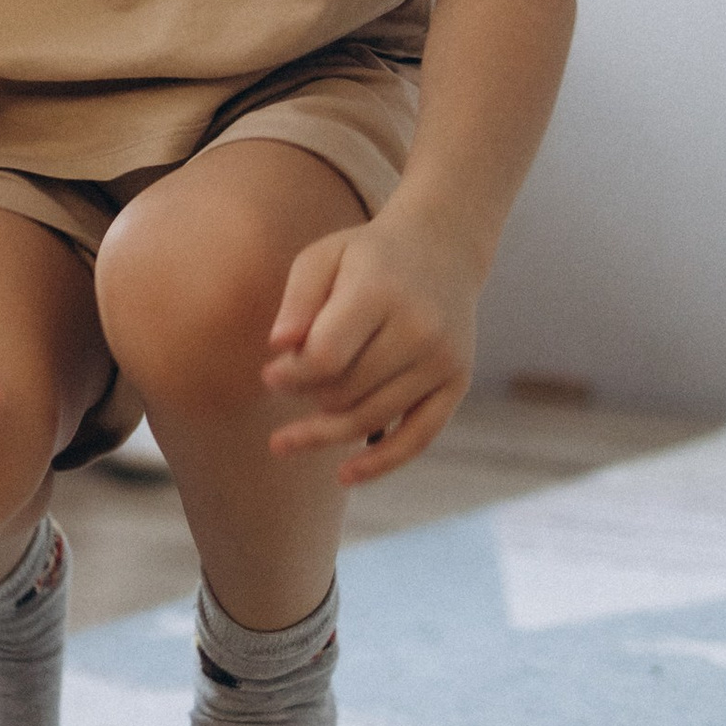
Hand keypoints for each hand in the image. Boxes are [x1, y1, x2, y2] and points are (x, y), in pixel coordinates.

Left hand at [261, 209, 479, 485]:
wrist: (442, 249)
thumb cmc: (366, 257)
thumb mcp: (322, 258)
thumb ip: (297, 300)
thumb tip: (277, 348)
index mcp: (380, 292)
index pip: (326, 356)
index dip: (290, 376)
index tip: (268, 377)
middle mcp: (419, 329)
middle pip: (346, 391)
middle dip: (307, 397)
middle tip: (286, 387)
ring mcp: (443, 360)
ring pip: (372, 418)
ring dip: (326, 431)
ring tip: (289, 437)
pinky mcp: (457, 383)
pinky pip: (418, 438)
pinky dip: (381, 463)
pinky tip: (344, 476)